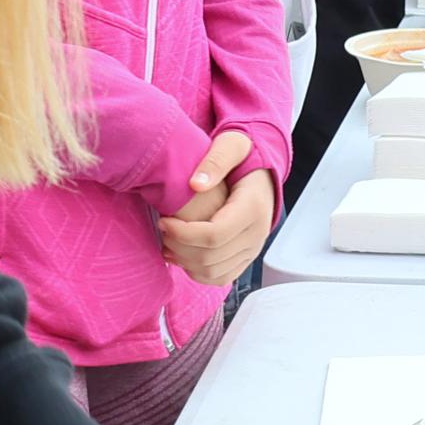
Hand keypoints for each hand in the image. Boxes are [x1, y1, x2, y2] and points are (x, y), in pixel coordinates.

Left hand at [158, 131, 274, 285]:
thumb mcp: (231, 146)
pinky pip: (220, 278)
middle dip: (179, 247)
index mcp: (253, 209)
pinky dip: (196, 272)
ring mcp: (253, 249)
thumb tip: (196, 185)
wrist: (261, 173)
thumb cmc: (242, 158)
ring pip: (213, 272)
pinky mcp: (245, 258)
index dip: (183, 233)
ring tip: (168, 242)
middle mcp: (257, 234)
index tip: (163, 220)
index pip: (214, 235)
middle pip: (211, 257)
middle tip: (163, 228)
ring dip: (184, 262)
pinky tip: (181, 254)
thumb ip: (215, 161)